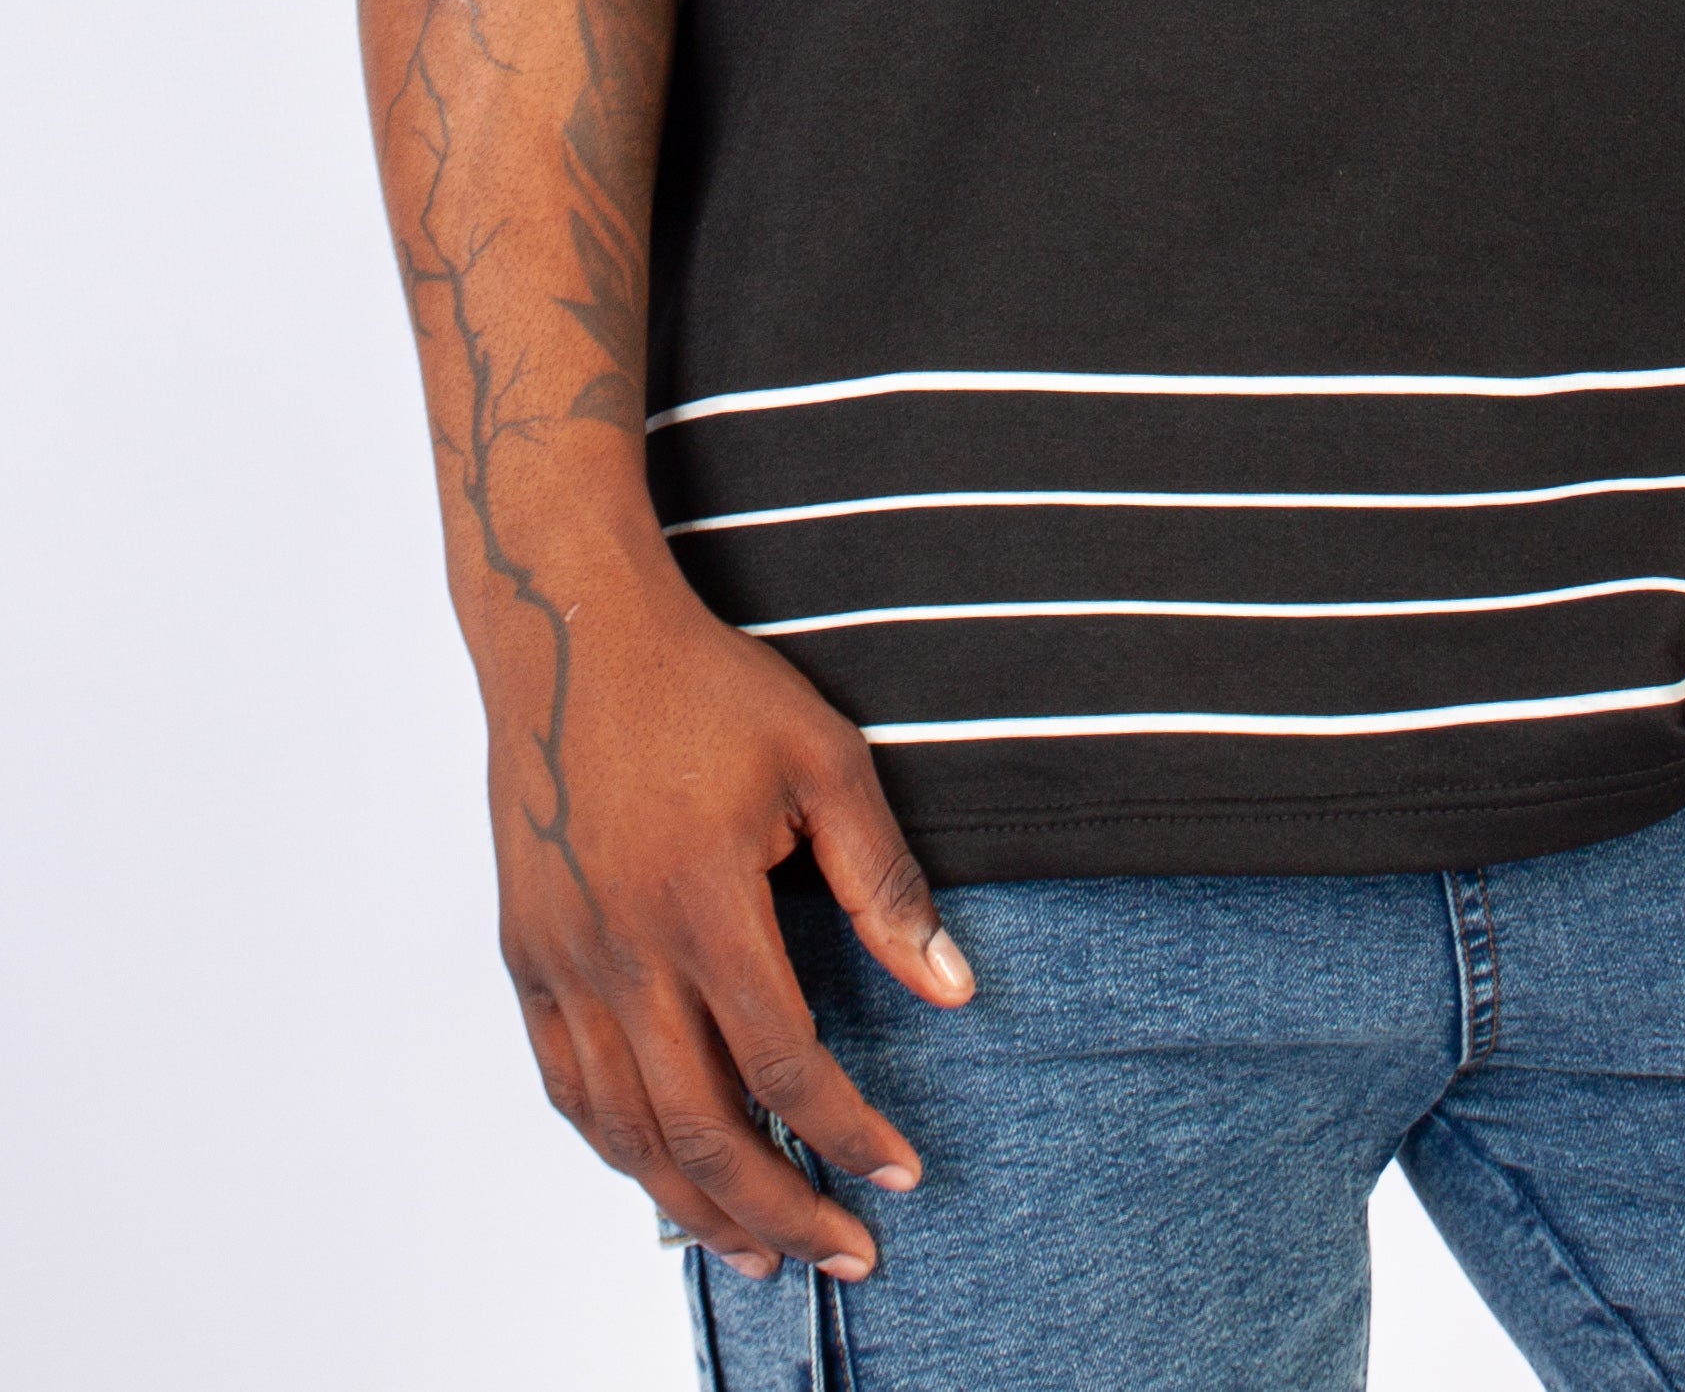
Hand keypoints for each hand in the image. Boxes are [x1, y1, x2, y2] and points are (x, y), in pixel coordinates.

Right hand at [480, 539, 975, 1280]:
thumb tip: (955, 989)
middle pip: (701, 1130)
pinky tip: (660, 1175)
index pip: (785, 1067)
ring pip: (625, 1130)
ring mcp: (563, 959)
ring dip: (696, 1206)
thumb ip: (883, 884)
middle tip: (843, 1254)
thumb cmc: (705, 686)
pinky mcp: (526, 953)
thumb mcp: (823, 760)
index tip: (900, 1176)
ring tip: (759, 1253)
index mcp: (703, 903)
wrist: (571, 632)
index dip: (848, 1136)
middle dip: (780, 1211)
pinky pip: (566, 1087)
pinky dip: (616, 1148)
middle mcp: (623, 949)